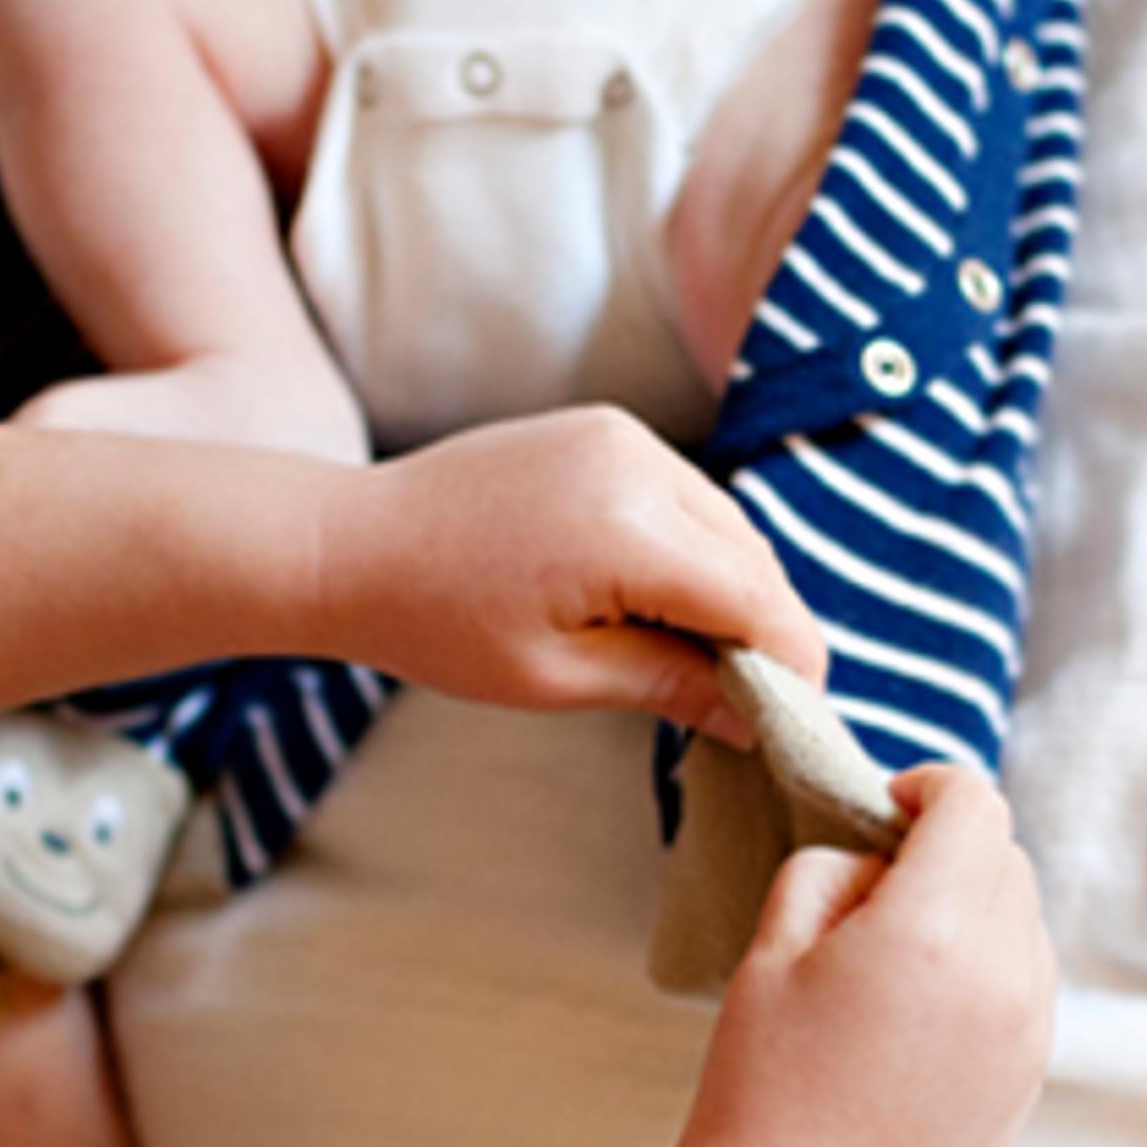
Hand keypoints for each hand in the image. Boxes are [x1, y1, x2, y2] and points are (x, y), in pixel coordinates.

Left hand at [311, 408, 827, 744]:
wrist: (350, 542)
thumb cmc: (436, 622)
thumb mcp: (555, 676)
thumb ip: (668, 685)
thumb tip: (754, 718)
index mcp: (627, 529)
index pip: (758, 599)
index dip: (793, 662)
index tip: (796, 716)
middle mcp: (638, 463)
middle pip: (753, 558)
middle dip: (765, 629)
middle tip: (750, 701)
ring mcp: (622, 436)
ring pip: (725, 524)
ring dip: (731, 588)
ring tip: (699, 656)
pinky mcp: (604, 429)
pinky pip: (683, 495)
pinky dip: (691, 548)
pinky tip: (659, 600)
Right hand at [666, 767, 1053, 1146]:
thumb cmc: (764, 1079)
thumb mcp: (773, 945)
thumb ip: (835, 868)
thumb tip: (885, 858)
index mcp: (934, 927)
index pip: (976, 807)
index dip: (931, 787)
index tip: (889, 805)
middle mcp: (1003, 975)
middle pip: (1008, 860)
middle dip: (952, 847)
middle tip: (880, 883)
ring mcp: (1028, 1033)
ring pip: (1026, 924)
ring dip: (977, 909)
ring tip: (899, 955)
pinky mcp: (1029, 1080)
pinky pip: (1028, 989)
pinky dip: (989, 971)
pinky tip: (920, 1011)